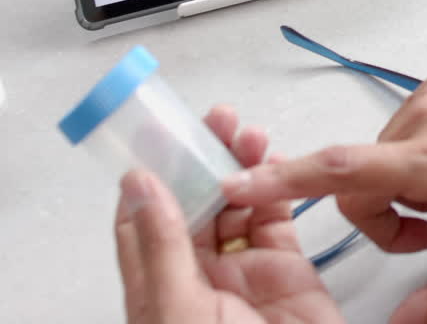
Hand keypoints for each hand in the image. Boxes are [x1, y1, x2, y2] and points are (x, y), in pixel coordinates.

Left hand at [114, 105, 344, 323]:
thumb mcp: (179, 314)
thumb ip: (162, 249)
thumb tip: (140, 187)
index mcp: (156, 293)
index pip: (141, 223)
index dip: (149, 176)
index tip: (155, 135)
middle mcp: (196, 280)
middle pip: (191, 204)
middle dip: (199, 159)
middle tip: (210, 121)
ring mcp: (243, 274)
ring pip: (234, 205)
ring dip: (238, 165)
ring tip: (244, 133)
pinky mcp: (287, 271)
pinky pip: (277, 218)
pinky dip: (277, 186)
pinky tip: (273, 161)